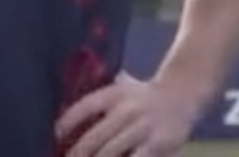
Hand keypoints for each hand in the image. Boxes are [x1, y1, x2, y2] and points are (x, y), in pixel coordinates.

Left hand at [54, 73, 200, 156]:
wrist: (184, 92)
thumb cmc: (145, 95)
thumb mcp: (123, 89)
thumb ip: (98, 103)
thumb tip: (62, 119)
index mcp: (115, 94)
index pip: (83, 108)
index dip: (65, 124)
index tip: (54, 138)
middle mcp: (127, 108)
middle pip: (93, 137)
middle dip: (76, 155)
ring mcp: (143, 127)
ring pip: (110, 152)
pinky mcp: (157, 144)